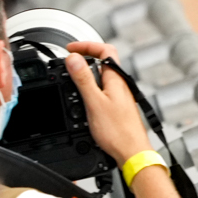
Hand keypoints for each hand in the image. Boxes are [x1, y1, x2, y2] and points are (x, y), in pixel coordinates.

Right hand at [63, 42, 155, 162]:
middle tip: (66, 61)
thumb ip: (84, 79)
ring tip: (69, 76)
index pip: (105, 50)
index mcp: (116, 79)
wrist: (131, 152)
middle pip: (103, 62)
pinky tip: (81, 97)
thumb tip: (74, 57)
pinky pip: (102, 90)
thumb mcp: (94, 102)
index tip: (70, 48)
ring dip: (85, 73)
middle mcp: (120, 85)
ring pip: (101, 76)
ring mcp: (119, 95)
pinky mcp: (117, 106)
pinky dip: (89, 88)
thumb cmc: (118, 132)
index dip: (87, 45)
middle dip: (84, 58)